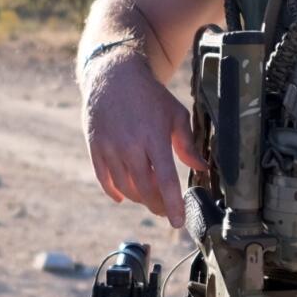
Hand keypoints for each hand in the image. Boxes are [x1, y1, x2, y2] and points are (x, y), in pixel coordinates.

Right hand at [81, 52, 206, 227]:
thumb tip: (201, 167)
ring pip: (125, 188)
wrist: (113, 75)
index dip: (172, 205)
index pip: (166, 181)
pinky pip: (104, 180)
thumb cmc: (150, 95)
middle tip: (165, 209)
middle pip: (145, 190)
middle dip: (157, 205)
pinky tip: (125, 196)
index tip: (178, 221)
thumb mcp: (175, 114)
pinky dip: (115, 192)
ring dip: (139, 198)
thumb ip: (187, 144)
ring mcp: (110, 148)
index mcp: (154, 138)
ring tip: (149, 197)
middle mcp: (130, 146)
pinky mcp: (95, 148)